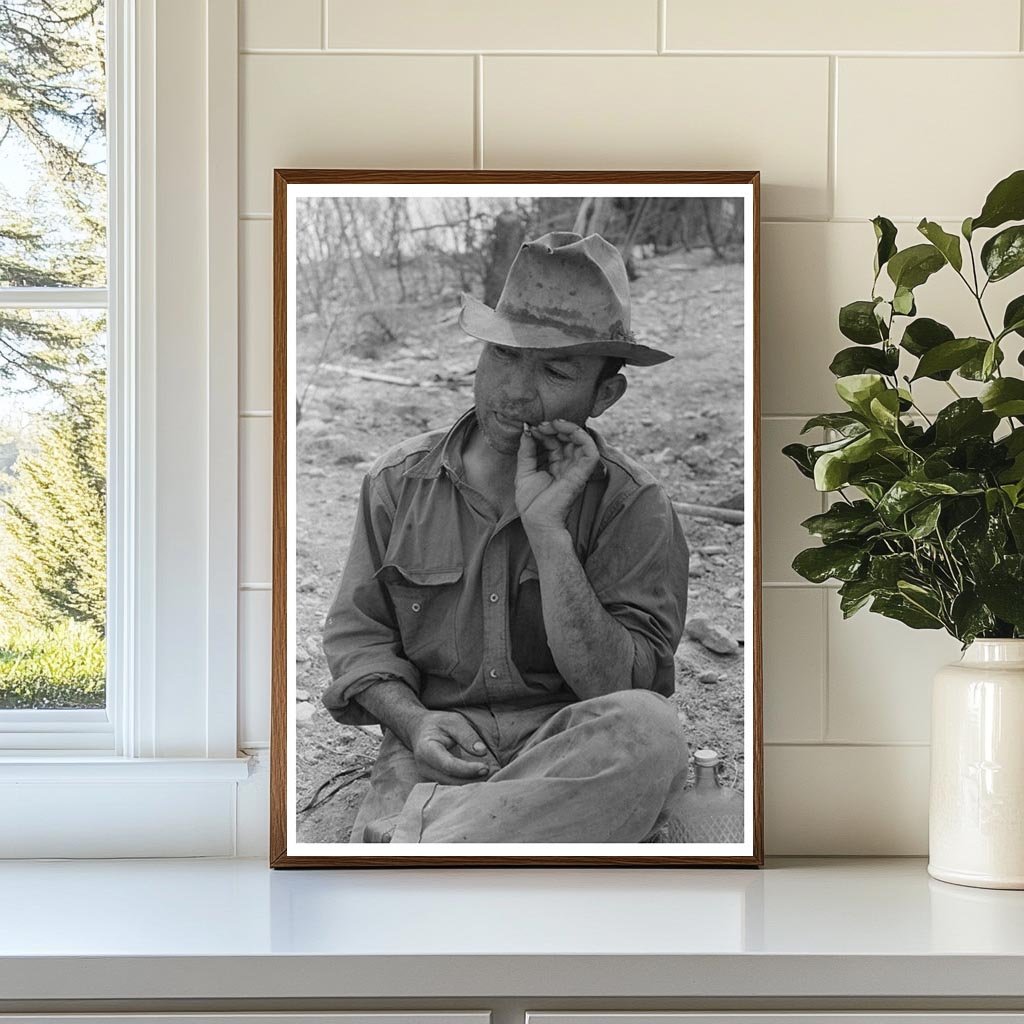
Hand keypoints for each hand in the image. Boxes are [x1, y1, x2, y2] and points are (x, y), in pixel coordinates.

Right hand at [410, 711, 496, 784]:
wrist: (420, 731)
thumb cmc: (438, 724)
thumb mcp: (453, 721)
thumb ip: (467, 736)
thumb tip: (482, 752)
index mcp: (426, 749)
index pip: (448, 765)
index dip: (467, 769)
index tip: (485, 767)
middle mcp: (424, 767)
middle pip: (450, 780)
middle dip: (472, 779)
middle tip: (492, 772)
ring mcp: (427, 776)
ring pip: (451, 787)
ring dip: (471, 784)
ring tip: (490, 774)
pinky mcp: (434, 781)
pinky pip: (451, 786)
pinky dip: (466, 784)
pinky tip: (480, 777)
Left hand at [515, 418, 598, 533]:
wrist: (538, 522)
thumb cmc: (532, 504)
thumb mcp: (524, 472)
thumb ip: (526, 452)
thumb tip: (526, 431)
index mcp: (555, 466)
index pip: (555, 442)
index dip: (545, 431)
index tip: (531, 428)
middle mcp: (568, 466)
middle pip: (568, 438)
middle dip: (555, 427)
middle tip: (540, 424)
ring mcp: (576, 469)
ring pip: (581, 440)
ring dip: (568, 427)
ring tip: (552, 424)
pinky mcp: (582, 473)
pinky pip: (590, 450)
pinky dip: (582, 436)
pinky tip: (566, 429)